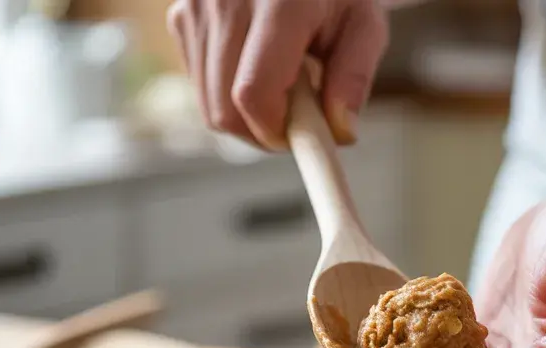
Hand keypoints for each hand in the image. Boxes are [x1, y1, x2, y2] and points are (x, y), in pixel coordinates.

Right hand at [167, 0, 387, 148]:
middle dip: (259, 132)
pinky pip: (199, 85)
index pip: (254, 93)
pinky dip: (226, 93)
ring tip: (278, 84)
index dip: (273, 131)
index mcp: (280, 2)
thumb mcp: (363, 25)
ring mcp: (197, 8)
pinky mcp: (181, 17)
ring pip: (208, 104)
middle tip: (293, 118)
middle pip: (224, 110)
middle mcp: (227, 0)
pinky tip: (253, 66)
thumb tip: (339, 131)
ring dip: (244, 115)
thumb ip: (355, 77)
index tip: (297, 136)